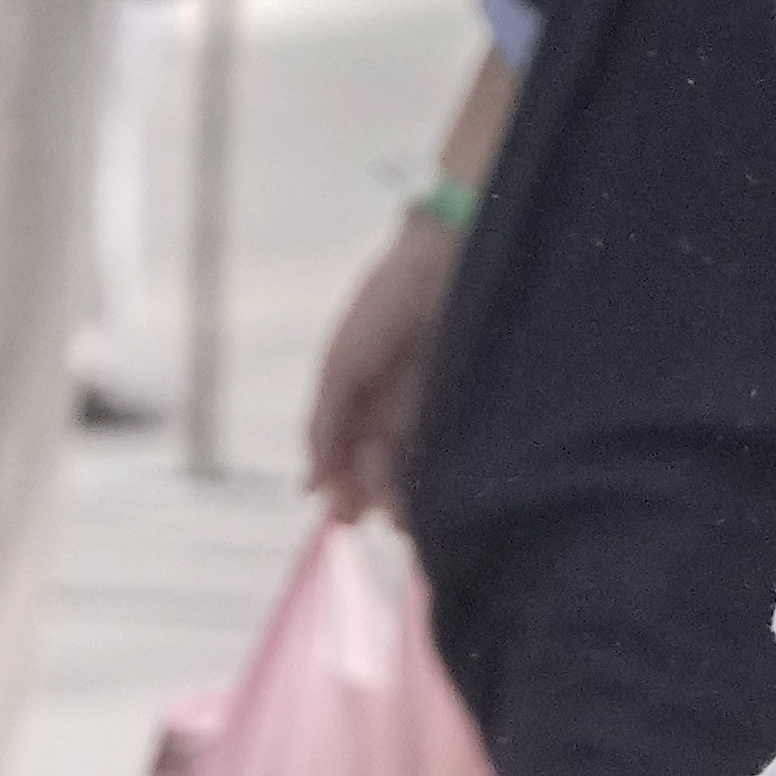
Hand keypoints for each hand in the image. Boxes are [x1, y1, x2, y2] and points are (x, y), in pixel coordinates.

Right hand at [306, 212, 455, 516]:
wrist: (449, 258)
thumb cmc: (387, 304)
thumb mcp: (341, 367)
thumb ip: (324, 426)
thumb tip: (310, 488)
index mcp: (358, 395)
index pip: (346, 457)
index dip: (343, 489)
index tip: (344, 516)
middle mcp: (393, 407)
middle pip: (378, 468)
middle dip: (373, 496)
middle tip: (372, 514)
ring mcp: (430, 407)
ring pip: (413, 467)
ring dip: (404, 496)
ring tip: (403, 517)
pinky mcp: (466, 406)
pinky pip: (446, 453)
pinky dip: (436, 478)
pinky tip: (433, 498)